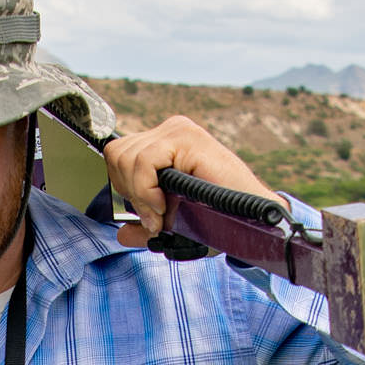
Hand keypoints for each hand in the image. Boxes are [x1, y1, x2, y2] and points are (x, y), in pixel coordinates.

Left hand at [98, 114, 276, 245]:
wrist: (248, 222)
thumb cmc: (216, 220)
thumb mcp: (172, 225)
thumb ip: (145, 227)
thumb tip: (122, 232)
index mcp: (164, 144)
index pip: (118, 154)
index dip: (123, 187)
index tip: (147, 212)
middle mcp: (170, 131)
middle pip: (116, 153)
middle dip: (128, 191)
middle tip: (154, 214)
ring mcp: (179, 131)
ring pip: (126, 157)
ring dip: (140, 194)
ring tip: (163, 212)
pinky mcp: (187, 137)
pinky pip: (144, 161)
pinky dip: (147, 190)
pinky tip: (164, 205)